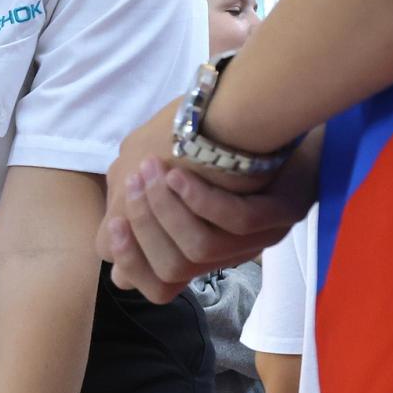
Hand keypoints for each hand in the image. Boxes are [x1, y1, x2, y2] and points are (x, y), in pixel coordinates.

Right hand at [97, 103, 319, 302]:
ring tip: (152, 169)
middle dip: (146, 226)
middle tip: (131, 184)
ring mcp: (263, 234)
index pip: (159, 286)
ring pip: (202, 247)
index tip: (113, 225)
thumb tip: (107, 246)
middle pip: (174, 269)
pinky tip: (180, 172)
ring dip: (168, 209)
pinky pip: (238, 220)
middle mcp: (232, 251)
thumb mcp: (162, 178)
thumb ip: (136, 213)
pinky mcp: (285, 212)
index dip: (131, 263)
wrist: (268, 105)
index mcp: (202, 251)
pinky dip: (203, 199)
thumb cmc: (209, 140)